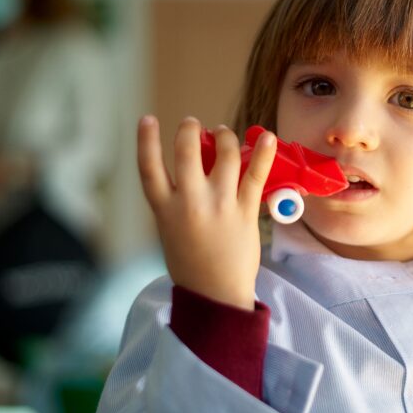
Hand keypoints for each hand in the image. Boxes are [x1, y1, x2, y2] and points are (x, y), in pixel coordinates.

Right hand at [137, 115, 276, 309]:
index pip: (148, 167)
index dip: (146, 139)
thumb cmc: (191, 264)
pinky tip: (267, 136)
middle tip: (194, 124)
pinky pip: (255, 176)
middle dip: (190, 129)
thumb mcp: (170, 231)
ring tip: (225, 133)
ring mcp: (219, 205)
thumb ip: (176, 201)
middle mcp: (190, 203)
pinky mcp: (245, 212)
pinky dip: (262, 153)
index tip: (148, 119)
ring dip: (225, 136)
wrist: (215, 294)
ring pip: (224, 155)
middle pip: (186, 151)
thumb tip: (194, 168)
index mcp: (164, 209)